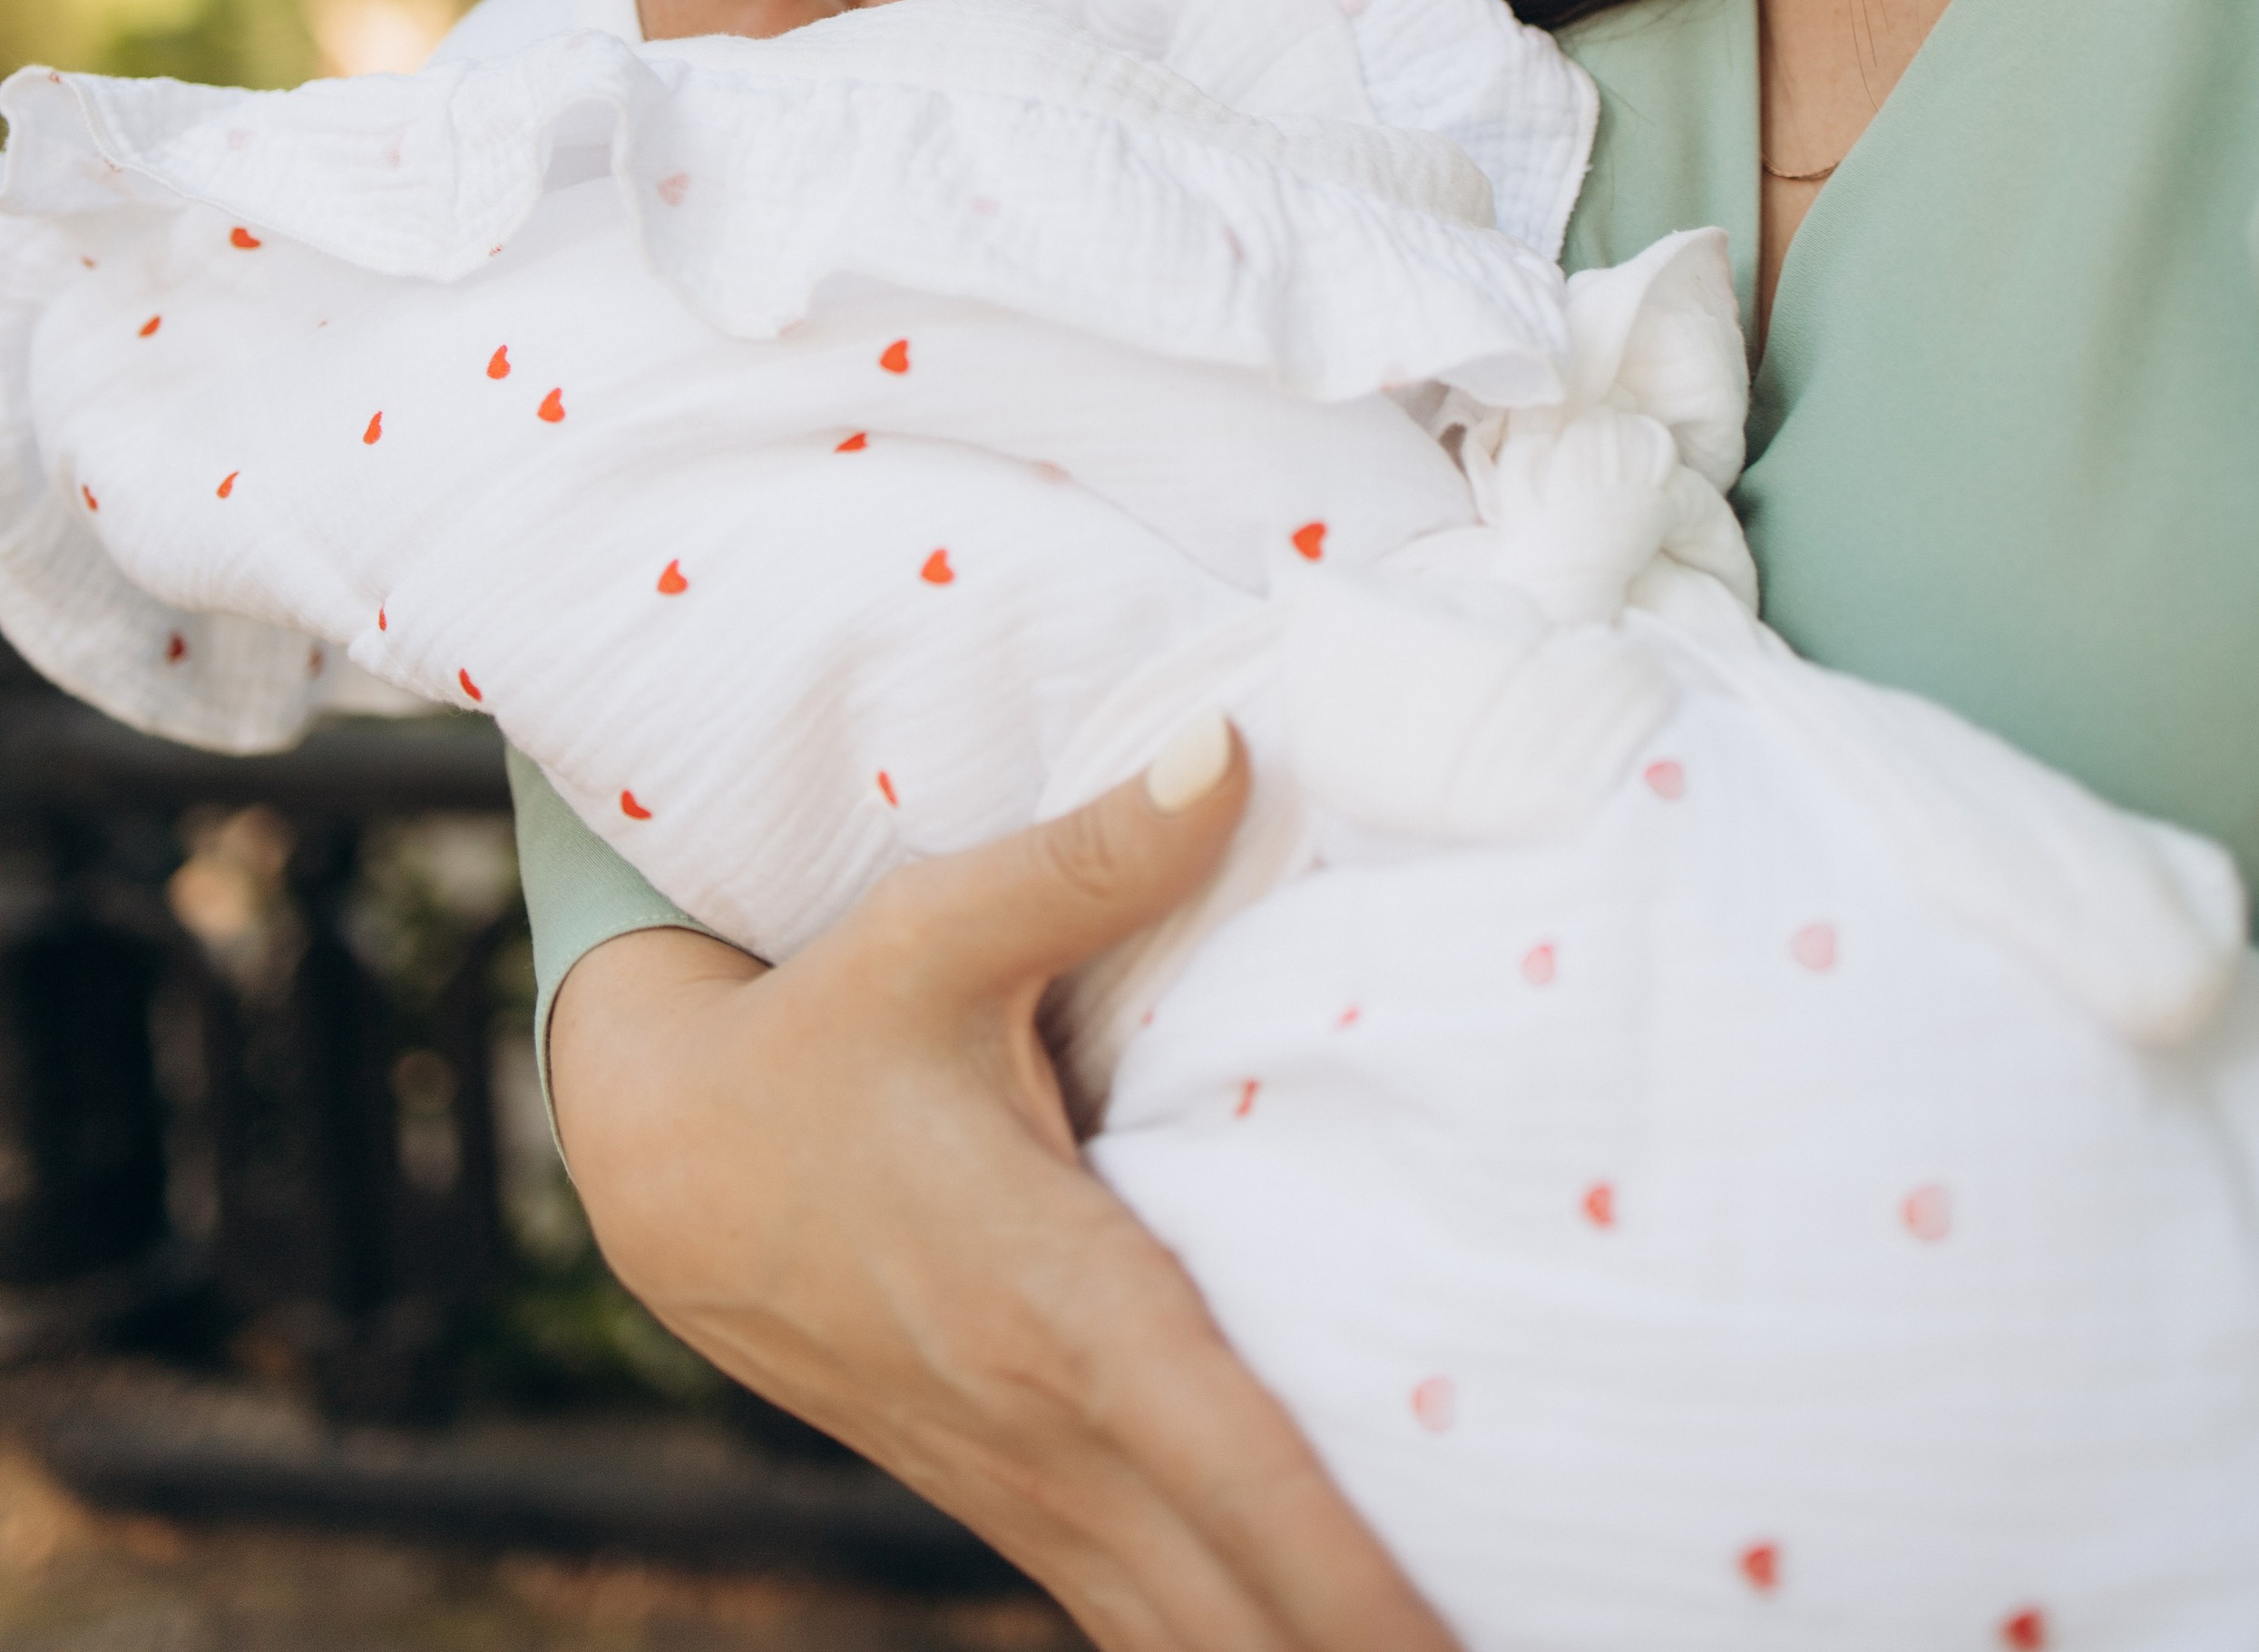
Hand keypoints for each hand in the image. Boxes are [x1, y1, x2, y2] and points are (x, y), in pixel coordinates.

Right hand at [550, 735, 1458, 1651]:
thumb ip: (1091, 856)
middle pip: (1233, 1602)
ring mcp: (1034, 1485)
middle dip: (1361, 1645)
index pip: (1229, 1461)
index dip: (1339, 1566)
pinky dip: (1235, 1646)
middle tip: (1536, 1647)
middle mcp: (1053, 1425)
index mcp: (1053, 1302)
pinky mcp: (1026, 1495)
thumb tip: (1229, 750)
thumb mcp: (931, 932)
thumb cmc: (816, 1037)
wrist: (668, 1166)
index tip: (1444, 1638)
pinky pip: (1149, 1611)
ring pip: (1188, 1631)